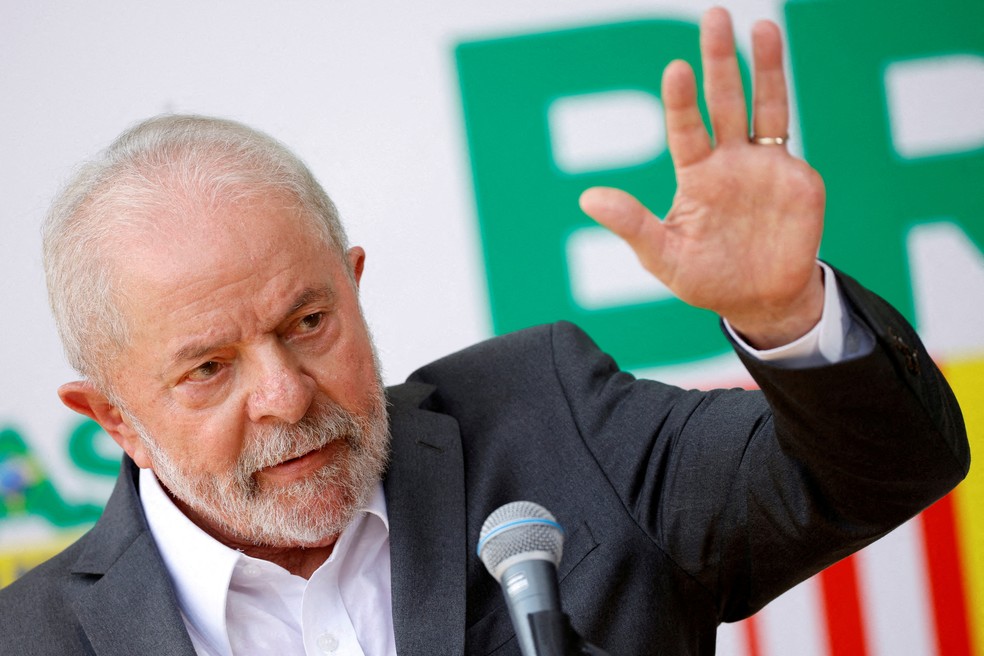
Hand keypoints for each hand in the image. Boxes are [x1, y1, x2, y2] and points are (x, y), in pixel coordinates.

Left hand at [579, 7, 824, 348]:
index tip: (676, 69)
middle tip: (714, 16)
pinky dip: (784, 109)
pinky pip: (789, 141)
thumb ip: (632, 225)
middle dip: (720, 60)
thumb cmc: (706, 278)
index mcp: (696, 175)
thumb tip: (586, 197)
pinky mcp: (797, 178)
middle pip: (724, 101)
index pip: (685, 129)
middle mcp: (729, 161)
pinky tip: (774, 78)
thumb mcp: (663, 257)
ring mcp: (764, 165)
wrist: (760, 302)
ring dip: (764, 66)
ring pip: (764, 106)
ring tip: (759, 26)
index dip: (681, 101)